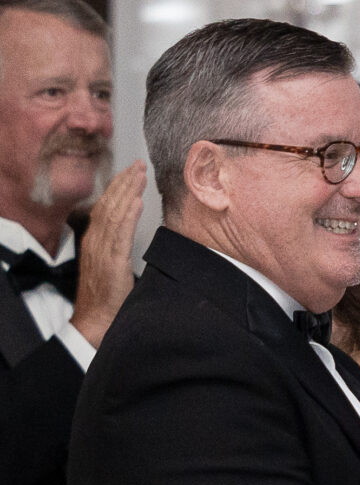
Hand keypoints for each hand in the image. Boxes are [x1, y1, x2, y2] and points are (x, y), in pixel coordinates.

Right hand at [69, 161, 146, 344]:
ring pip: (114, 213)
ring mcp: (102, 250)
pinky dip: (128, 215)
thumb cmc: (108, 297)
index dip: (118, 188)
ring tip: (140, 175)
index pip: (106, 207)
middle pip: (109, 204)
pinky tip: (137, 202)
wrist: (97, 320)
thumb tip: (132, 233)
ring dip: (127, 192)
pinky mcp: (111, 261)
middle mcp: (95, 241)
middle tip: (139, 165)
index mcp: (95, 241)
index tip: (132, 172)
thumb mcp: (112, 266)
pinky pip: (119, 233)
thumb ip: (118, 247)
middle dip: (124, 183)